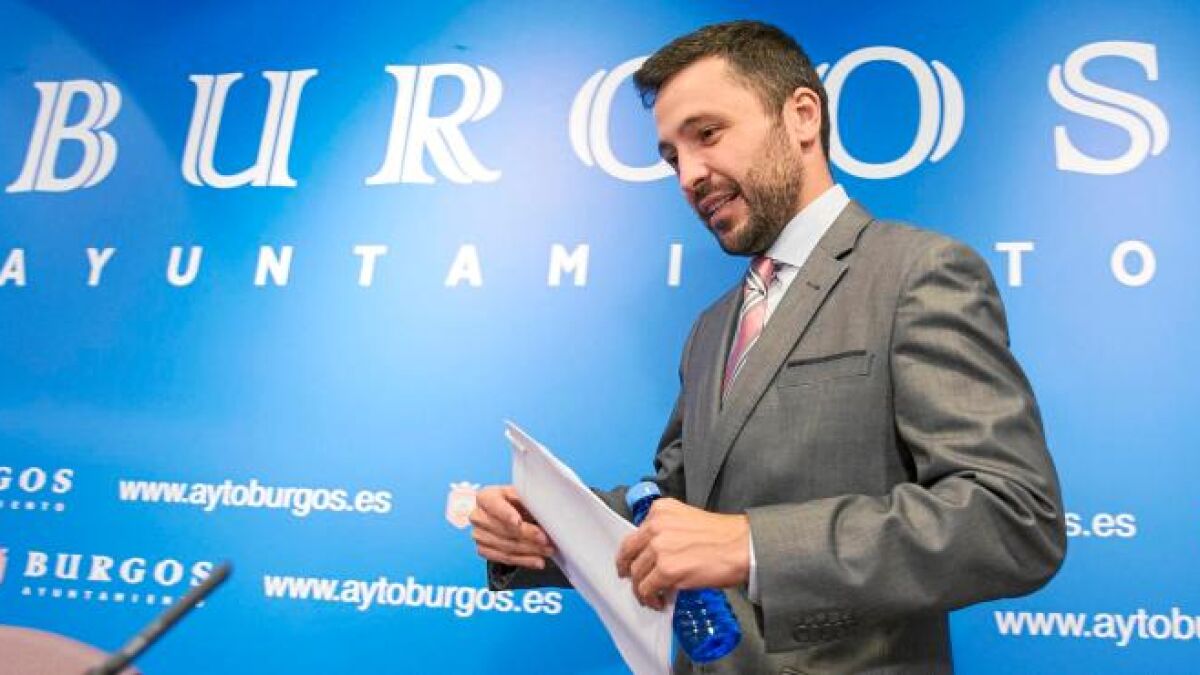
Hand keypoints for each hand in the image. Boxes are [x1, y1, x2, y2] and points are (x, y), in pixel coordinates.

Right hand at [469, 485, 555, 568]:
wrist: (508, 514)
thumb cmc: (517, 502)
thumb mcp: (522, 494)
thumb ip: (528, 497)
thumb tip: (541, 505)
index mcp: (485, 497)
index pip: (494, 505)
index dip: (506, 514)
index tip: (518, 521)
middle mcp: (477, 516)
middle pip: (503, 529)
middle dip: (527, 535)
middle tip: (545, 539)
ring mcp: (478, 535)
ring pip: (506, 546)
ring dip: (529, 550)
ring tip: (547, 551)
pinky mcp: (483, 550)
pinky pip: (505, 558)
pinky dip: (524, 560)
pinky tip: (537, 561)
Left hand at [615, 498, 749, 609]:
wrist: (742, 546)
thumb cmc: (723, 536)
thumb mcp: (687, 521)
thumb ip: (666, 532)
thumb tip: (655, 556)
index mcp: (660, 510)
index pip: (635, 534)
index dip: (631, 553)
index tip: (631, 562)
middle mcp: (655, 525)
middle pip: (629, 553)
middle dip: (628, 570)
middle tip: (631, 581)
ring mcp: (659, 547)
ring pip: (636, 573)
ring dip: (641, 589)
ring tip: (651, 597)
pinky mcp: (666, 569)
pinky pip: (647, 588)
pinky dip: (650, 598)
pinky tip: (659, 602)